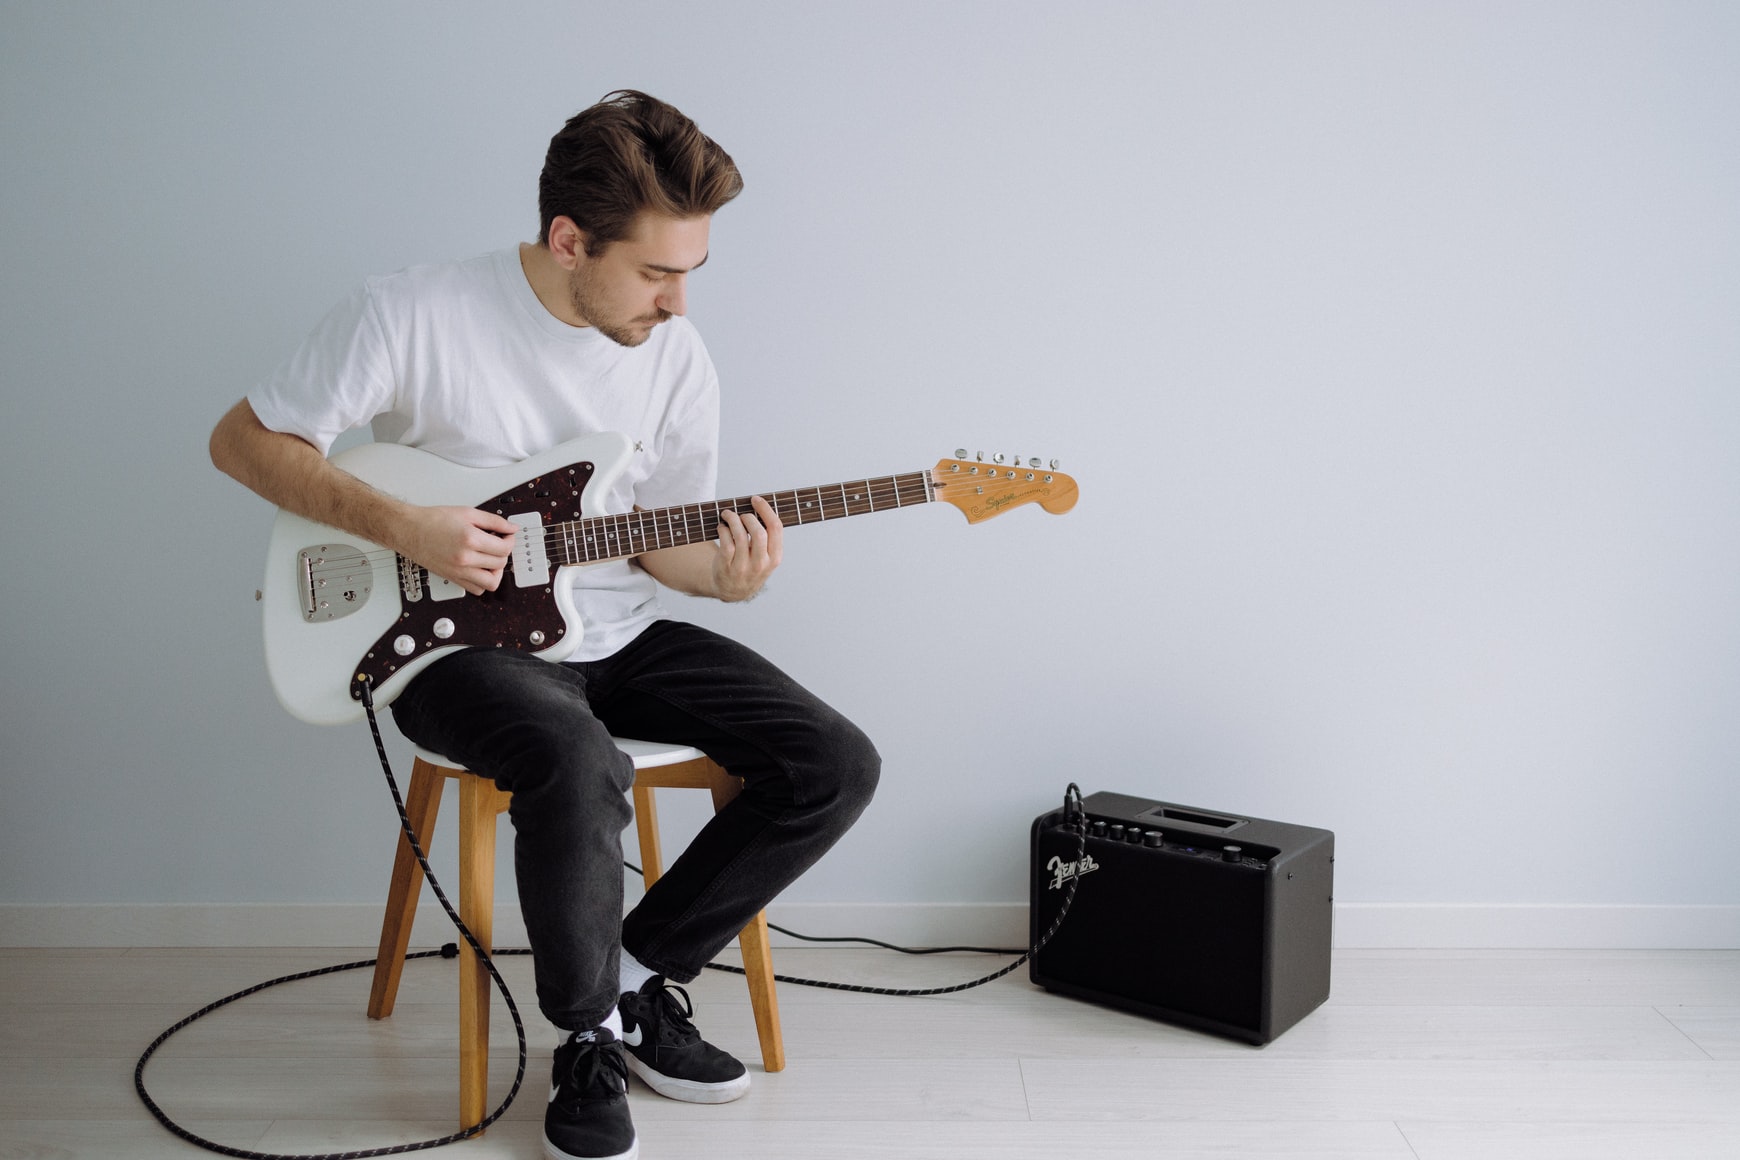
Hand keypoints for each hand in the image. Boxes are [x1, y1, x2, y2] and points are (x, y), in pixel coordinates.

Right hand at [399, 505, 517, 594]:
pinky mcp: (453, 579)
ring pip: (491, 583)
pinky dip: (483, 582)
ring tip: (492, 559)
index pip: (504, 548)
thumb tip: (511, 528)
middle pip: (500, 564)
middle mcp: (465, 558)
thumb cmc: (433, 520)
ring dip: (497, 572)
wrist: (410, 530)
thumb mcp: (468, 513)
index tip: (507, 536)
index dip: (510, 540)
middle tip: (498, 543)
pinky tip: (480, 569)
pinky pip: (477, 589)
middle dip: (504, 552)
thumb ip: (494, 521)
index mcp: (471, 539)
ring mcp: (459, 571)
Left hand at [711, 493, 782, 601]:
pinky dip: (723, 530)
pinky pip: (726, 542)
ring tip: (728, 515)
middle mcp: (761, 564)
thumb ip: (768, 537)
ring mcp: (743, 567)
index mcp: (775, 558)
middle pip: (759, 532)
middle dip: (748, 517)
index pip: (776, 528)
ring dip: (733, 519)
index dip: (765, 510)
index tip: (755, 499)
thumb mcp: (766, 556)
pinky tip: (722, 527)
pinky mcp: (726, 566)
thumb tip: (759, 506)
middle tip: (741, 514)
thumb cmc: (751, 565)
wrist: (733, 589)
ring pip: (740, 536)